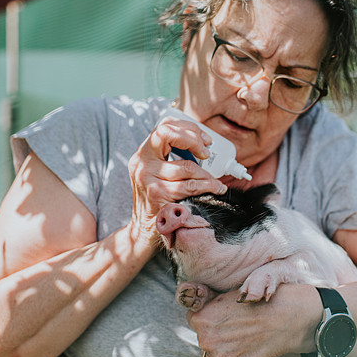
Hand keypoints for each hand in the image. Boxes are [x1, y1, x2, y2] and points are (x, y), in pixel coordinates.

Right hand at [127, 116, 227, 250]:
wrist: (143, 230)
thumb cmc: (158, 199)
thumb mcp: (159, 173)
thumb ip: (172, 157)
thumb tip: (204, 145)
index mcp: (143, 153)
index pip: (163, 126)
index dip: (187, 128)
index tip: (205, 139)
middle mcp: (140, 162)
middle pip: (167, 134)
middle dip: (193, 140)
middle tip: (207, 152)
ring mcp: (146, 177)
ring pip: (186, 166)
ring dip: (207, 174)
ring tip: (216, 181)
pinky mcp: (156, 194)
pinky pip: (189, 186)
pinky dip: (207, 186)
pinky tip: (215, 188)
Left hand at [187, 284, 321, 356]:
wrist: (289, 317)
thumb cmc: (259, 300)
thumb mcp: (228, 294)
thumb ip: (205, 300)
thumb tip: (186, 296)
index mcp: (200, 319)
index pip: (195, 322)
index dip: (212, 318)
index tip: (228, 316)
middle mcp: (206, 341)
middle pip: (205, 340)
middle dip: (218, 335)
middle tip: (240, 327)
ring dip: (227, 350)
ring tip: (248, 337)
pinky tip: (253, 349)